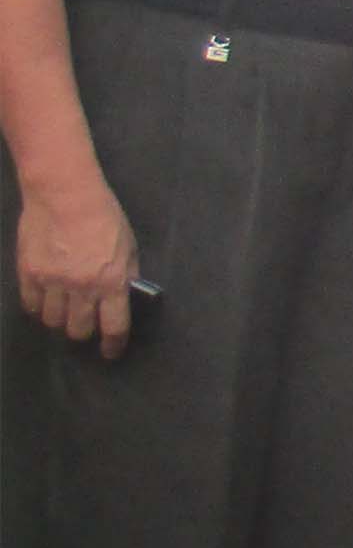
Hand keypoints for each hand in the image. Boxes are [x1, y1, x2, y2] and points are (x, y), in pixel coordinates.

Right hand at [16, 171, 138, 356]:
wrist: (64, 195)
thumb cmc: (104, 217)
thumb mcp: (128, 247)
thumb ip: (125, 275)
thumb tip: (123, 297)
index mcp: (112, 281)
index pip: (114, 326)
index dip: (113, 345)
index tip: (110, 353)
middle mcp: (82, 287)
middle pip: (78, 330)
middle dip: (83, 331)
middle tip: (84, 325)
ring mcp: (52, 282)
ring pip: (53, 321)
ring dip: (60, 320)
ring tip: (64, 311)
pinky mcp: (28, 274)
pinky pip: (31, 305)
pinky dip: (38, 307)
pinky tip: (44, 300)